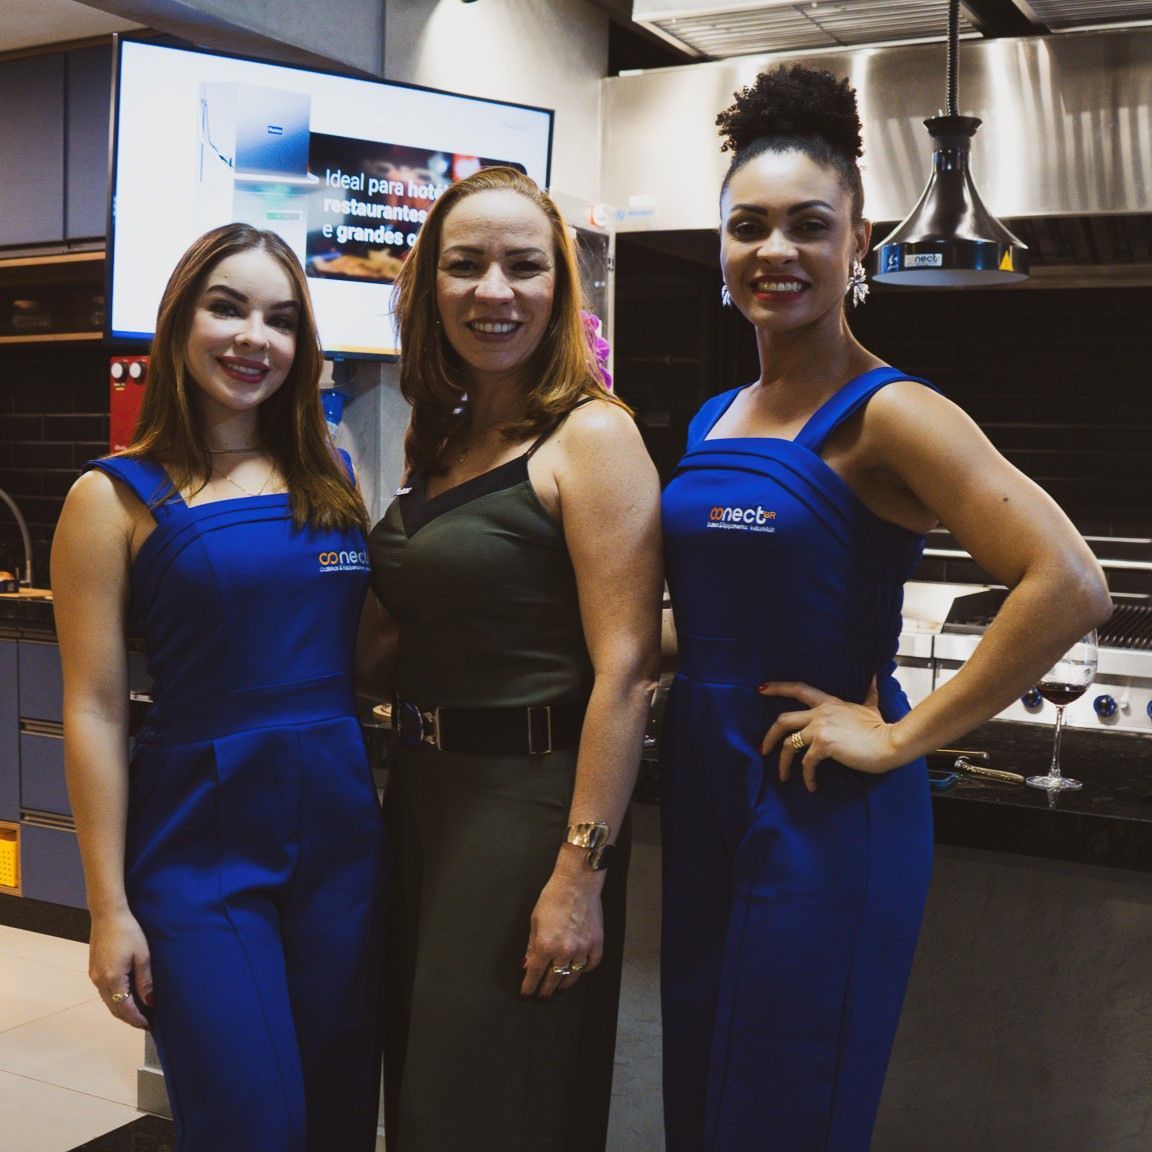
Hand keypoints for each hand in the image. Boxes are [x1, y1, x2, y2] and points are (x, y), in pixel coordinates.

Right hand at [88, 908, 152, 1029]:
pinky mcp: (94, 970)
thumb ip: (145, 980)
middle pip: (115, 1008)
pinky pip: (105, 992)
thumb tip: (150, 1001)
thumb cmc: (128, 931)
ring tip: (140, 1012)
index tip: (149, 1025)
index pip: (125, 1009)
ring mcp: (94, 976)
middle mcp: (100, 981)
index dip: (137, 1019)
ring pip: (109, 1001)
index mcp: (113, 979)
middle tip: (146, 1022)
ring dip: (123, 1009)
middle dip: (130, 1018)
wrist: (108, 914)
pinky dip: (116, 999)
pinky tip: (127, 997)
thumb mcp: (142, 956)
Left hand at [520, 865, 604, 999]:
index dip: (529, 986)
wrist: (577, 883)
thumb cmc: (553, 897)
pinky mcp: (596, 943)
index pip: (534, 974)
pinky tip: (579, 969)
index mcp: (546, 945)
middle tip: (542, 994)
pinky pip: (591, 965)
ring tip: (559, 986)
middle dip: (545, 989)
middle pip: (553, 979)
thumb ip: (531, 945)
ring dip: (564, 983)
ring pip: (573, 976)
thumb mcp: (535, 920)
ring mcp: (582, 948)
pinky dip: (585, 969)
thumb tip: (527, 963)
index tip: (527, 993)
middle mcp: (564, 951)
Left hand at [758, 678, 900, 792]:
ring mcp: (820, 728)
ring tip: (783, 776)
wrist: (891, 743)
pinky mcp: (824, 745)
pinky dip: (806, 776)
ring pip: (788, 743)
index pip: (798, 689)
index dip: (777, 688)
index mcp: (829, 703)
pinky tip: (811, 786)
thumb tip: (873, 677)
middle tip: (763, 750)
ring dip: (783, 762)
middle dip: (769, 736)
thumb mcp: (871, 707)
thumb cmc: (882, 729)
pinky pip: (806, 763)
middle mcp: (820, 713)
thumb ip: (868, 693)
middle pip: (783, 720)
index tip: (761, 689)